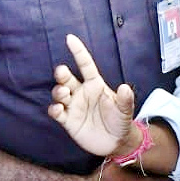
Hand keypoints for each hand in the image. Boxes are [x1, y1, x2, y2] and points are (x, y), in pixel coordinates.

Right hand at [49, 33, 137, 156]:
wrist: (116, 142)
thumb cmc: (120, 121)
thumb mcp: (125, 110)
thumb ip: (125, 100)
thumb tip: (125, 87)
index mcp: (95, 85)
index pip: (85, 64)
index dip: (78, 51)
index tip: (69, 38)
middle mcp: (81, 92)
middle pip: (66, 78)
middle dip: (61, 74)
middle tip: (62, 73)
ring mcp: (73, 106)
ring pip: (59, 93)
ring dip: (58, 91)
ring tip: (63, 94)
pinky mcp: (68, 120)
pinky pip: (56, 112)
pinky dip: (54, 109)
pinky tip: (58, 109)